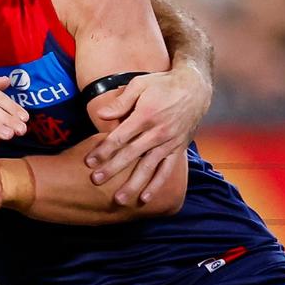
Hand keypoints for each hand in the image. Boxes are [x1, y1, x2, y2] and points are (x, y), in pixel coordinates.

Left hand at [88, 64, 210, 204]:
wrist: (195, 88)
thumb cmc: (162, 84)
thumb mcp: (140, 84)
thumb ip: (121, 101)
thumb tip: (101, 114)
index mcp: (145, 115)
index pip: (120, 136)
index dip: (103, 150)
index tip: (89, 161)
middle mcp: (157, 132)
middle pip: (131, 154)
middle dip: (112, 169)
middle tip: (95, 181)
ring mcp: (168, 143)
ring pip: (148, 168)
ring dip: (133, 184)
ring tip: (119, 199)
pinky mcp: (177, 149)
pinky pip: (166, 171)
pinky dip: (156, 185)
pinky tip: (145, 198)